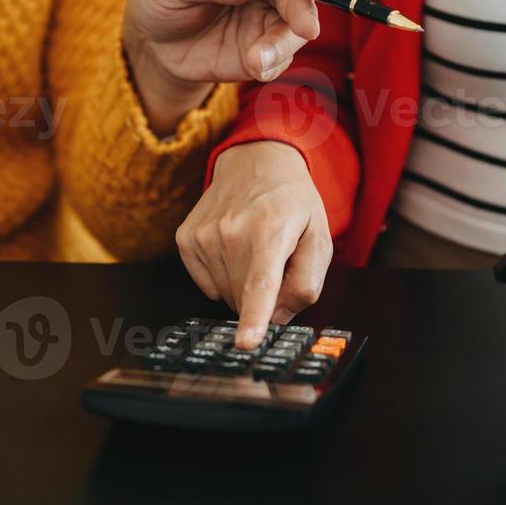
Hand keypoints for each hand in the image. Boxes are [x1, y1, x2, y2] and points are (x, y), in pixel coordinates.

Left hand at [123, 0, 339, 135]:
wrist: (154, 41)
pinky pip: (279, 55)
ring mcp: (266, 10)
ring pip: (295, 25)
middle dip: (303, 8)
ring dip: (283, 43)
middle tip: (304, 28)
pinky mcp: (264, 43)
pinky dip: (271, 64)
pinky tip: (253, 67)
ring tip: (256, 60)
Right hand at [178, 140, 331, 349]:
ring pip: (226, 294)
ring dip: (243, 285)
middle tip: (277, 260)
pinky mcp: (186, 239)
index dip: (253, 318)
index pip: (260, 284)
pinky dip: (223, 277)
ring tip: (255, 248)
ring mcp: (204, 235)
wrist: (255, 161)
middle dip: (265, 295)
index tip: (245, 343)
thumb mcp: (319, 237)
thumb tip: (277, 317)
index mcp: (271, 231)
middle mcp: (232, 232)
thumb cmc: (291, 202)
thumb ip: (307, 282)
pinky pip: (207, 284)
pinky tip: (233, 250)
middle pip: (245, 298)